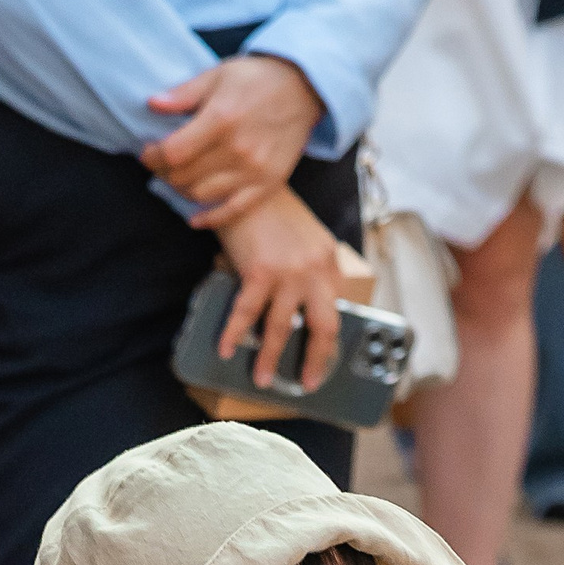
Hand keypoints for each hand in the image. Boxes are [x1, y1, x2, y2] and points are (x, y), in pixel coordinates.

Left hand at [141, 53, 320, 226]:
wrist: (305, 87)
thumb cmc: (257, 78)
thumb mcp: (219, 75)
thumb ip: (185, 94)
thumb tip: (153, 104)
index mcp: (221, 119)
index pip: (173, 153)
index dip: (153, 156)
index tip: (149, 152)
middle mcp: (237, 148)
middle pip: (184, 177)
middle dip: (165, 172)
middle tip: (162, 165)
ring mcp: (254, 170)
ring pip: (202, 195)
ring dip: (183, 190)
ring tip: (180, 178)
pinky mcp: (268, 183)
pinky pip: (232, 211)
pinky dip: (209, 218)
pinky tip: (195, 217)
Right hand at [210, 187, 358, 394]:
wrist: (248, 182)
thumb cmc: (271, 211)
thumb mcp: (303, 239)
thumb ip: (308, 270)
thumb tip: (299, 306)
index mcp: (329, 261)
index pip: (336, 309)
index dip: (329, 340)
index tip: (322, 360)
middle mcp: (315, 269)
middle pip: (323, 326)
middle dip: (315, 360)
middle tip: (306, 382)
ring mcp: (288, 273)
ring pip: (280, 328)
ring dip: (269, 358)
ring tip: (262, 379)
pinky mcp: (260, 272)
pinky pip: (247, 314)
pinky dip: (234, 334)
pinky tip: (226, 350)